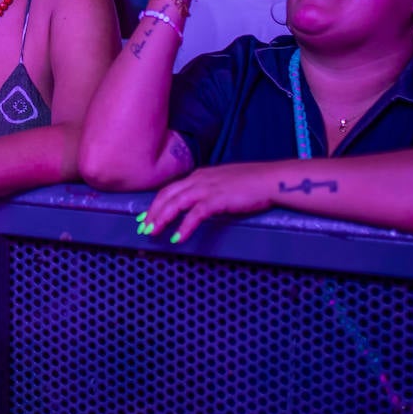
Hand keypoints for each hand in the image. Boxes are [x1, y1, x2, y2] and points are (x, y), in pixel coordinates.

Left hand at [140, 162, 277, 242]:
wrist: (270, 180)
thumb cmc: (251, 183)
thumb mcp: (224, 183)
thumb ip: (209, 191)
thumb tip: (200, 204)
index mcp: (199, 175)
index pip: (170, 189)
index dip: (156, 203)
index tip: (146, 216)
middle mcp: (199, 179)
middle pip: (167, 195)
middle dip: (152, 212)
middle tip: (143, 227)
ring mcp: (207, 188)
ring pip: (176, 203)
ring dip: (161, 218)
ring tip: (153, 232)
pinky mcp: (218, 199)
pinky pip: (195, 215)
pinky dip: (184, 227)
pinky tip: (178, 238)